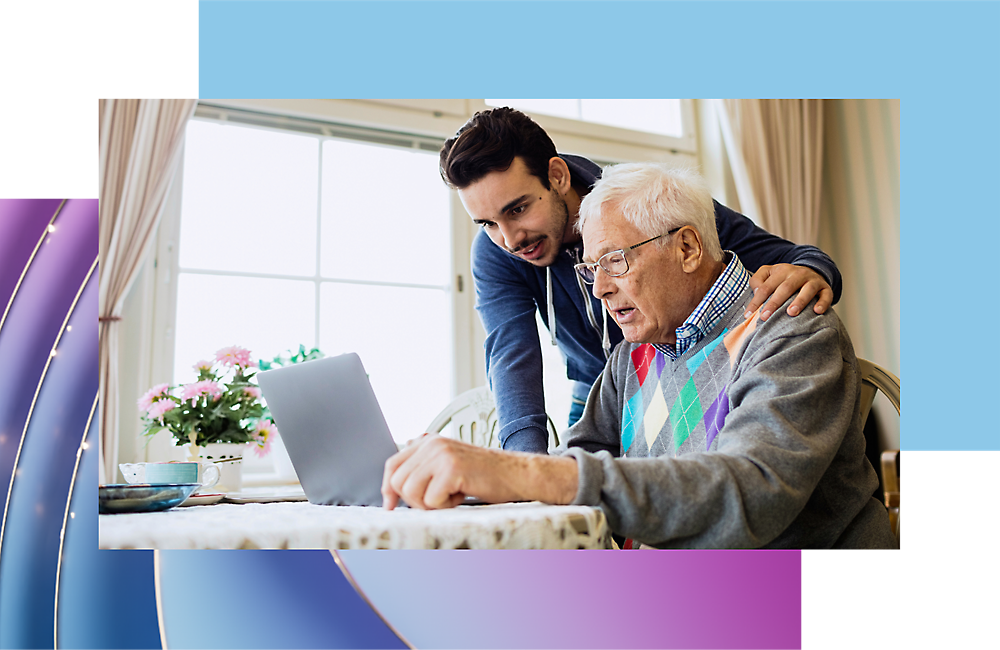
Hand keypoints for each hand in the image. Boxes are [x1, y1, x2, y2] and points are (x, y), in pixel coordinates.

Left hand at [381, 434, 576, 509]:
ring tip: (451, 496)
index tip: (391, 505)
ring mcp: (441, 454)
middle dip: (414, 500)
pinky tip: (462, 495)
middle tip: (439, 500)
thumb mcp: (449, 466)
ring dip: (431, 503)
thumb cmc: (485, 476)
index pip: (393, 465)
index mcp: (429, 442)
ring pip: (411, 492)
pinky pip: (431, 499)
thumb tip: (393, 491)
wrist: (517, 474)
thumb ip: (424, 470)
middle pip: (398, 481)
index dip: (388, 488)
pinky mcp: (451, 468)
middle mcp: (432, 443)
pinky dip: (446, 506)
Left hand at [745, 264, 832, 321]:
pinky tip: (817, 311)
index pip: (766, 287)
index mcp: (781, 271)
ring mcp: (813, 280)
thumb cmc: (784, 278)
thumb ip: (757, 281)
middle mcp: (798, 274)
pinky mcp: (825, 288)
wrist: (811, 271)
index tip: (748, 315)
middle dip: (774, 302)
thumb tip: (756, 293)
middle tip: (765, 317)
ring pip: (807, 289)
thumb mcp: (769, 274)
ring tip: (791, 313)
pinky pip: (826, 295)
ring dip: (799, 301)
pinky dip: (823, 303)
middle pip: (785, 288)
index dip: (756, 301)